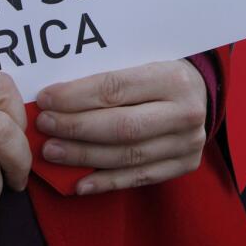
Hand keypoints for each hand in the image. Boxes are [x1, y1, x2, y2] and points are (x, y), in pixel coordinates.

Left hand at [35, 60, 206, 194]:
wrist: (201, 93)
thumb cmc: (158, 74)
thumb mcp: (142, 61)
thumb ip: (108, 76)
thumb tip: (56, 94)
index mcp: (173, 78)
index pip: (116, 88)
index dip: (76, 96)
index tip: (46, 99)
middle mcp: (186, 112)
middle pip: (121, 126)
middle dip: (76, 128)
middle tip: (45, 126)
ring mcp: (188, 142)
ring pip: (127, 155)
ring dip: (84, 157)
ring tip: (52, 152)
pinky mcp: (185, 164)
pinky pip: (139, 178)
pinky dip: (106, 182)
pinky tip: (78, 183)